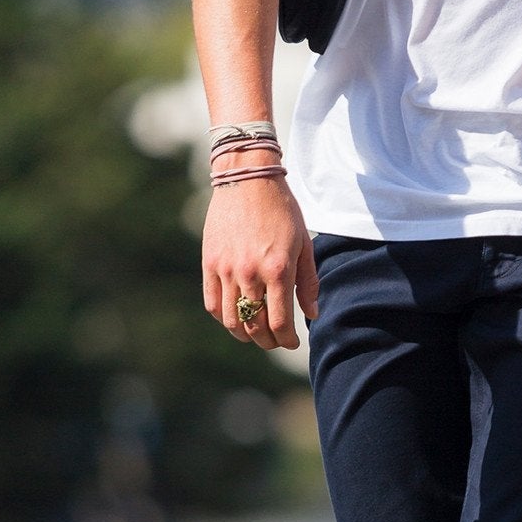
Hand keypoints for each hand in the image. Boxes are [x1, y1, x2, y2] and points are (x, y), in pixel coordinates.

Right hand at [201, 173, 318, 349]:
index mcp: (278, 270)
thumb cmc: (282, 210)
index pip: (280, 322)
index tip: (292, 342)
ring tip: (256, 333)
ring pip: (233, 320)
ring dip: (245, 335)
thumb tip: (311, 314)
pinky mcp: (210, 263)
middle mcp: (250, 274)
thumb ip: (308, 282)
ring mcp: (226, 270)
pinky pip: (213, 303)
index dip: (287, 339)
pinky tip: (236, 317)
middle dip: (268, 341)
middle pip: (256, 326)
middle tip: (275, 341)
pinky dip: (224, 317)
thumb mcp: (304, 243)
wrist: (247, 178)